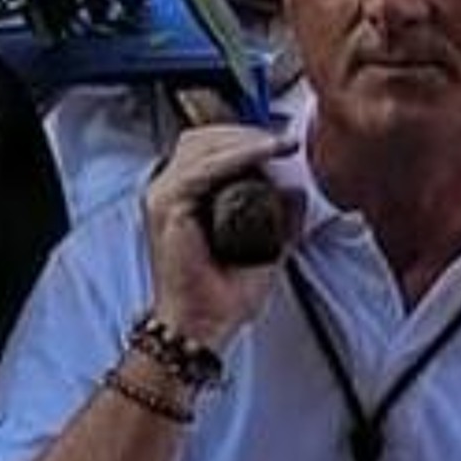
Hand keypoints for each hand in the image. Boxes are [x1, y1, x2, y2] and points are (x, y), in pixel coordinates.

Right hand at [137, 125, 302, 351]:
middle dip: (245, 133)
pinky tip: (258, 155)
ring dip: (242, 140)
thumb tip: (298, 192)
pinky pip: (200, 169)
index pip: (207, 146)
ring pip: (201, 146)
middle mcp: (167, 189)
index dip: (243, 137)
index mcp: (182, 195)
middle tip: (282, 141)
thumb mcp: (262, 251)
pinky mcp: (166, 205)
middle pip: (203, 138)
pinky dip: (232, 157)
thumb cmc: (219, 297)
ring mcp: (162, 195)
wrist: (198, 328)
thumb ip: (280, 223)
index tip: (281, 141)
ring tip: (276, 145)